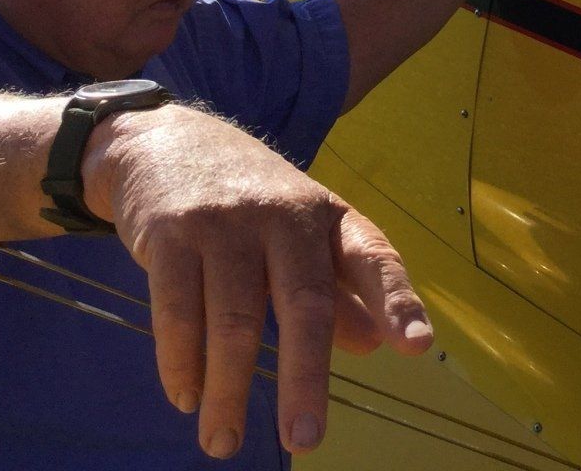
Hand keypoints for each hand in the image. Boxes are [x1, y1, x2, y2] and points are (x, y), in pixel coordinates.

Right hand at [86, 106, 430, 459]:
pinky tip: (186, 397)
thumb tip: (374, 346)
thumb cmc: (248, 198)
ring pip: (233, 319)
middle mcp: (283, 214)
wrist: (164, 140)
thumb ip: (339, 288)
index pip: (373, 257)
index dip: (397, 301)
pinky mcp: (171, 233)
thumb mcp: (303, 229)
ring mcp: (225, 221)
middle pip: (302, 302)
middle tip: (305, 438)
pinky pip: (177, 310)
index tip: (416, 347)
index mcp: (327, 216)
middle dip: (305, 376)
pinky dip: (180, 362)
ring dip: (227, 390)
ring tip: (222, 443)